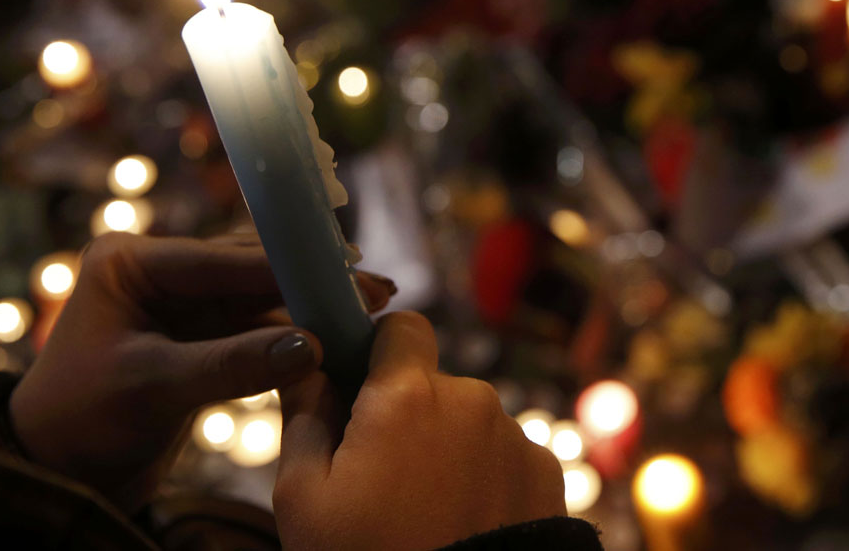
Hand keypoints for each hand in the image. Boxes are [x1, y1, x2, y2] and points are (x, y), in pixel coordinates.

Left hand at [9, 231, 393, 509]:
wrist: (58, 477)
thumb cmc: (82, 423)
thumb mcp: (155, 388)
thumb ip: (233, 363)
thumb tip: (314, 344)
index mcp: (132, 262)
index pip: (225, 258)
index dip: (290, 265)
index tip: (348, 270)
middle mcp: (159, 272)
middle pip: (251, 267)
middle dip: (310, 279)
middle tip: (372, 288)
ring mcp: (181, 304)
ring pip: (260, 296)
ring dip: (308, 305)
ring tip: (368, 308)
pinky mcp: (199, 337)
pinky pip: (256, 326)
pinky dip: (293, 334)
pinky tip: (335, 335)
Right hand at [275, 312, 565, 550]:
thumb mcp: (302, 497)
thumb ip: (303, 414)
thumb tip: (309, 366)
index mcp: (407, 395)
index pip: (402, 327)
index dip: (378, 349)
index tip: (361, 383)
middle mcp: (471, 399)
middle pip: (432, 383)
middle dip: (407, 413)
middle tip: (380, 476)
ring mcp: (515, 435)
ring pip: (468, 422)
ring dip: (447, 449)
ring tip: (423, 512)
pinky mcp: (546, 472)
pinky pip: (503, 455)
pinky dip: (483, 478)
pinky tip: (461, 521)